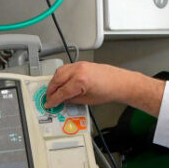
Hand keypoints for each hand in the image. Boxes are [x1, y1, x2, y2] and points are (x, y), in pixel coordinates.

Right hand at [45, 62, 163, 115]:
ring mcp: (79, 65)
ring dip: (54, 82)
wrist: (119, 82)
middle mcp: (78, 70)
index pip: (61, 92)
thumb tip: (62, 100)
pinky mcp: (82, 63)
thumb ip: (71, 100)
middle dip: (51, 90)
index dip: (53, 100)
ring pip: (59, 72)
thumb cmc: (108, 91)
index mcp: (80, 81)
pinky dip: (61, 76)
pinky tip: (61, 82)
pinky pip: (66, 68)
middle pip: (57, 80)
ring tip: (53, 91)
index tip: (49, 104)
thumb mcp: (87, 101)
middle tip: (49, 98)